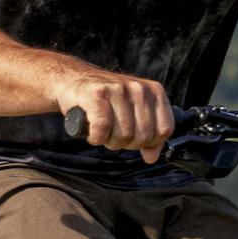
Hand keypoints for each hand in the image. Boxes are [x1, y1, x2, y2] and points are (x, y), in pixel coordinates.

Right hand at [49, 63, 176, 158]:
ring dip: (108, 140)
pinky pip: (102, 129)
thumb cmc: (105, 100)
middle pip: (143, 136)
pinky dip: (95, 137)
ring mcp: (119, 89)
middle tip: (112, 133)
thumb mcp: (132, 115)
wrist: (72, 81)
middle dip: (126, 143)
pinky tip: (91, 130)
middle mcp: (139, 88)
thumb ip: (148, 135)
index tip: (134, 138)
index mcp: (154, 92)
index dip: (149, 142)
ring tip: (101, 129)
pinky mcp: (97, 94)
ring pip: (123, 135)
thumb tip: (152, 157)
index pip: (164, 130)